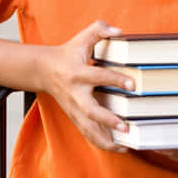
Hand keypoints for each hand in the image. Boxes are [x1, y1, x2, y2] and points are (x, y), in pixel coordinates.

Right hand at [38, 20, 133, 151]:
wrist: (45, 70)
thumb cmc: (68, 52)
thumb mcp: (82, 37)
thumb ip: (100, 29)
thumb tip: (119, 32)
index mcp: (78, 73)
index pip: (98, 77)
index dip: (116, 80)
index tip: (133, 85)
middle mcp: (75, 93)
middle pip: (90, 110)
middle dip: (107, 120)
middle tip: (125, 126)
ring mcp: (73, 108)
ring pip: (87, 129)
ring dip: (105, 140)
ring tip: (125, 146)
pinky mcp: (74, 117)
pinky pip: (87, 134)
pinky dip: (101, 143)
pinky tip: (118, 148)